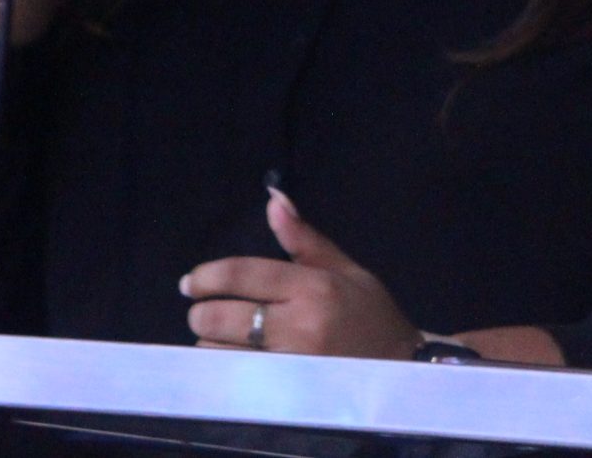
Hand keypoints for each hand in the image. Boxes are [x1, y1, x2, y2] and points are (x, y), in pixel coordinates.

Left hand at [181, 189, 421, 358]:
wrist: (401, 367)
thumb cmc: (370, 314)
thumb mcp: (344, 269)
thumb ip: (303, 238)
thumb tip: (273, 199)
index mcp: (312, 286)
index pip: (243, 274)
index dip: (208, 276)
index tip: (191, 282)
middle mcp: (298, 324)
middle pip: (220, 316)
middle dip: (202, 313)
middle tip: (205, 313)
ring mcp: (289, 362)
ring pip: (220, 352)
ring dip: (210, 345)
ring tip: (222, 340)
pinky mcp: (283, 391)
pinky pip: (233, 379)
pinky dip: (224, 368)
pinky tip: (233, 362)